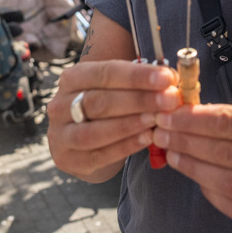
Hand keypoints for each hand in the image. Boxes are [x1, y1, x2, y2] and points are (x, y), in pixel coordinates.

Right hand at [48, 59, 179, 180]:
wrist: (80, 142)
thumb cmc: (105, 108)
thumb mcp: (115, 89)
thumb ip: (138, 83)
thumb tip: (171, 79)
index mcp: (72, 78)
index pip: (105, 72)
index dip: (137, 75)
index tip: (166, 77)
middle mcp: (59, 105)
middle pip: (99, 101)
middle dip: (139, 100)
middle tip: (169, 100)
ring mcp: (60, 135)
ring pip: (94, 131)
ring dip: (130, 124)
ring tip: (157, 120)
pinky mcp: (68, 160)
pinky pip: (98, 154)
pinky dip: (125, 147)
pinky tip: (147, 139)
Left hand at [153, 100, 231, 224]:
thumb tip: (187, 114)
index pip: (227, 124)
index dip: (192, 120)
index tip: (168, 114)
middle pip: (222, 153)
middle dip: (185, 141)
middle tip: (161, 131)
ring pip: (224, 183)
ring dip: (191, 167)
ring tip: (172, 152)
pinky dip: (209, 190)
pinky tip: (196, 175)